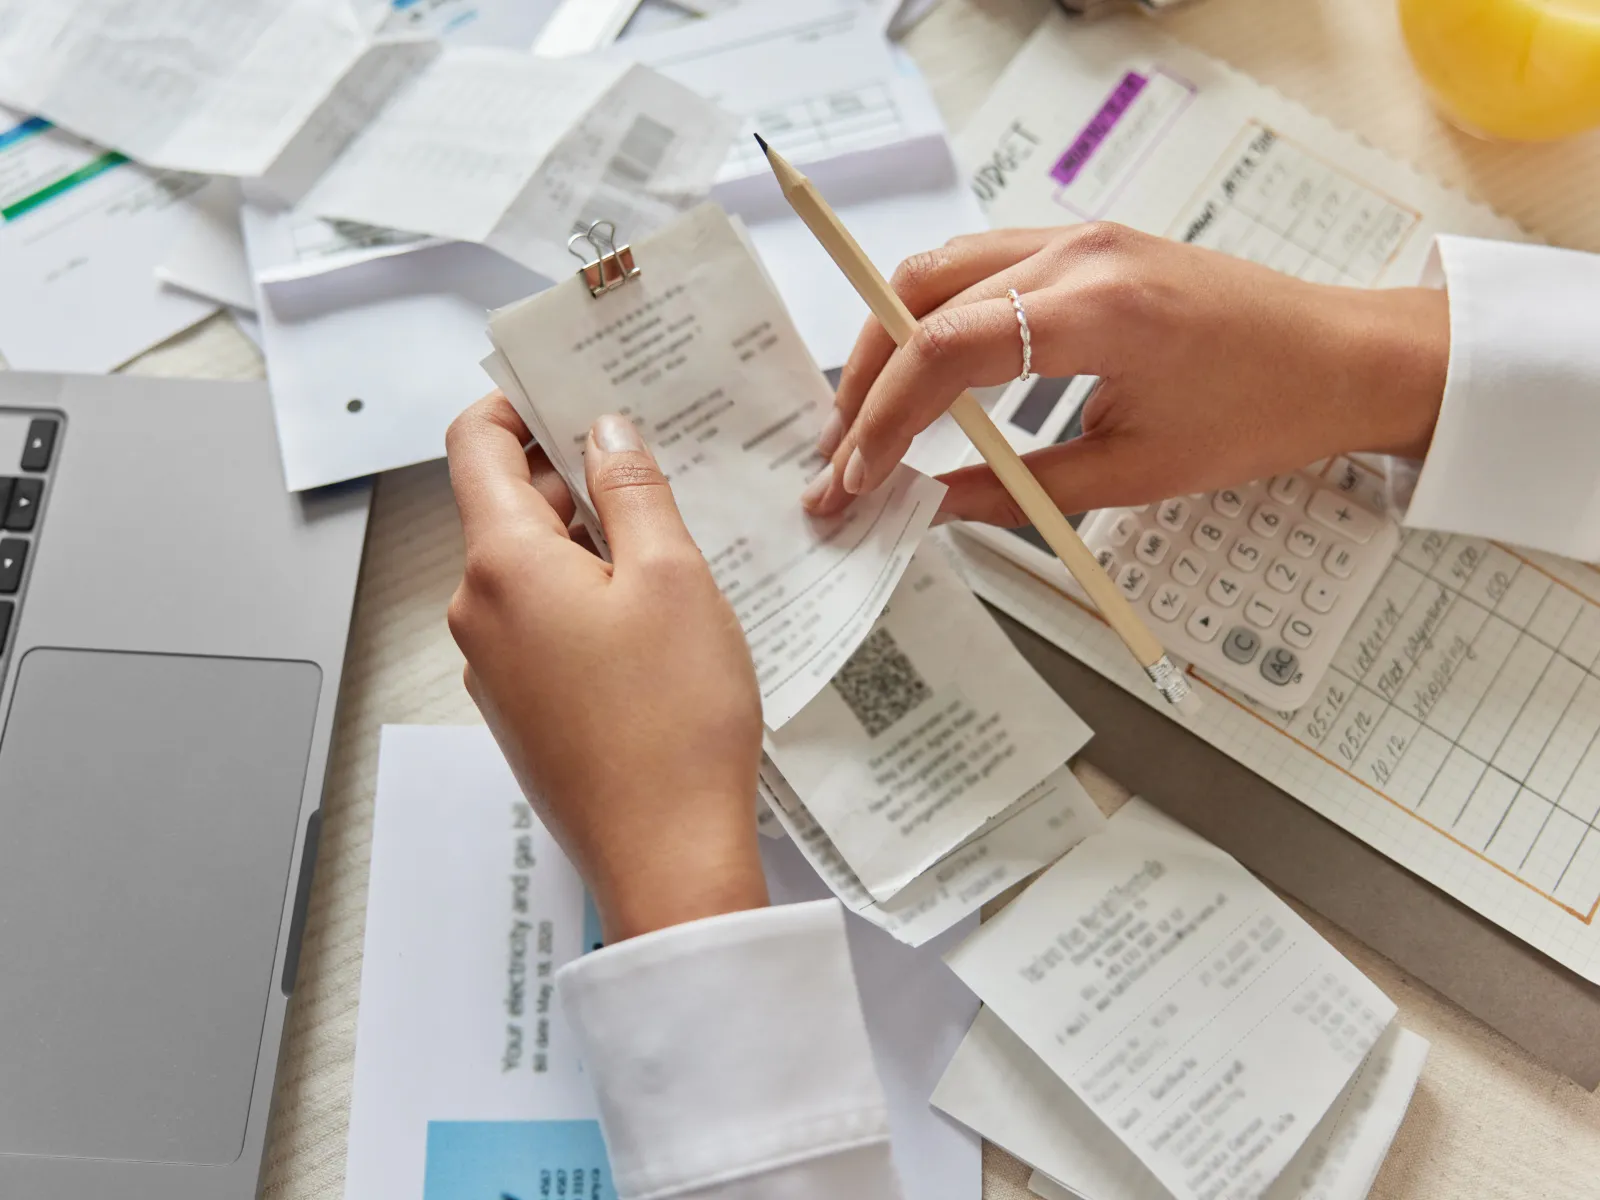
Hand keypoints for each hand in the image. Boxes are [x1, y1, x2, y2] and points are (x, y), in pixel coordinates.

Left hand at [446, 394, 766, 942]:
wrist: (666, 856)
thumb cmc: (674, 721)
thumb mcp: (672, 578)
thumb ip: (633, 489)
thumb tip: (605, 431)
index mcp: (501, 565)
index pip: (474, 446)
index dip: (516, 404)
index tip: (567, 388)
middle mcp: (478, 612)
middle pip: (505, 507)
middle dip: (571, 475)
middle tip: (651, 459)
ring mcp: (493, 668)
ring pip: (528, 570)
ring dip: (586, 541)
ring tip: (669, 542)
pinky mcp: (522, 710)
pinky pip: (541, 625)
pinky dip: (584, 598)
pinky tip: (653, 616)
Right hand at [802, 223, 1449, 524]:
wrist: (1345, 357)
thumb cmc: (1264, 412)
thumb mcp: (1137, 473)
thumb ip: (1019, 490)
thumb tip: (932, 506)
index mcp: (1098, 311)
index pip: (944, 350)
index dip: (883, 418)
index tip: (856, 476)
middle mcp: (1078, 255)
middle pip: (920, 295)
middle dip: (864, 377)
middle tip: (841, 452)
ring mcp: (1080, 239)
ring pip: (939, 270)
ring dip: (890, 340)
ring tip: (866, 415)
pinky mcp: (1086, 245)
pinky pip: (979, 267)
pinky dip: (933, 317)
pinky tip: (924, 372)